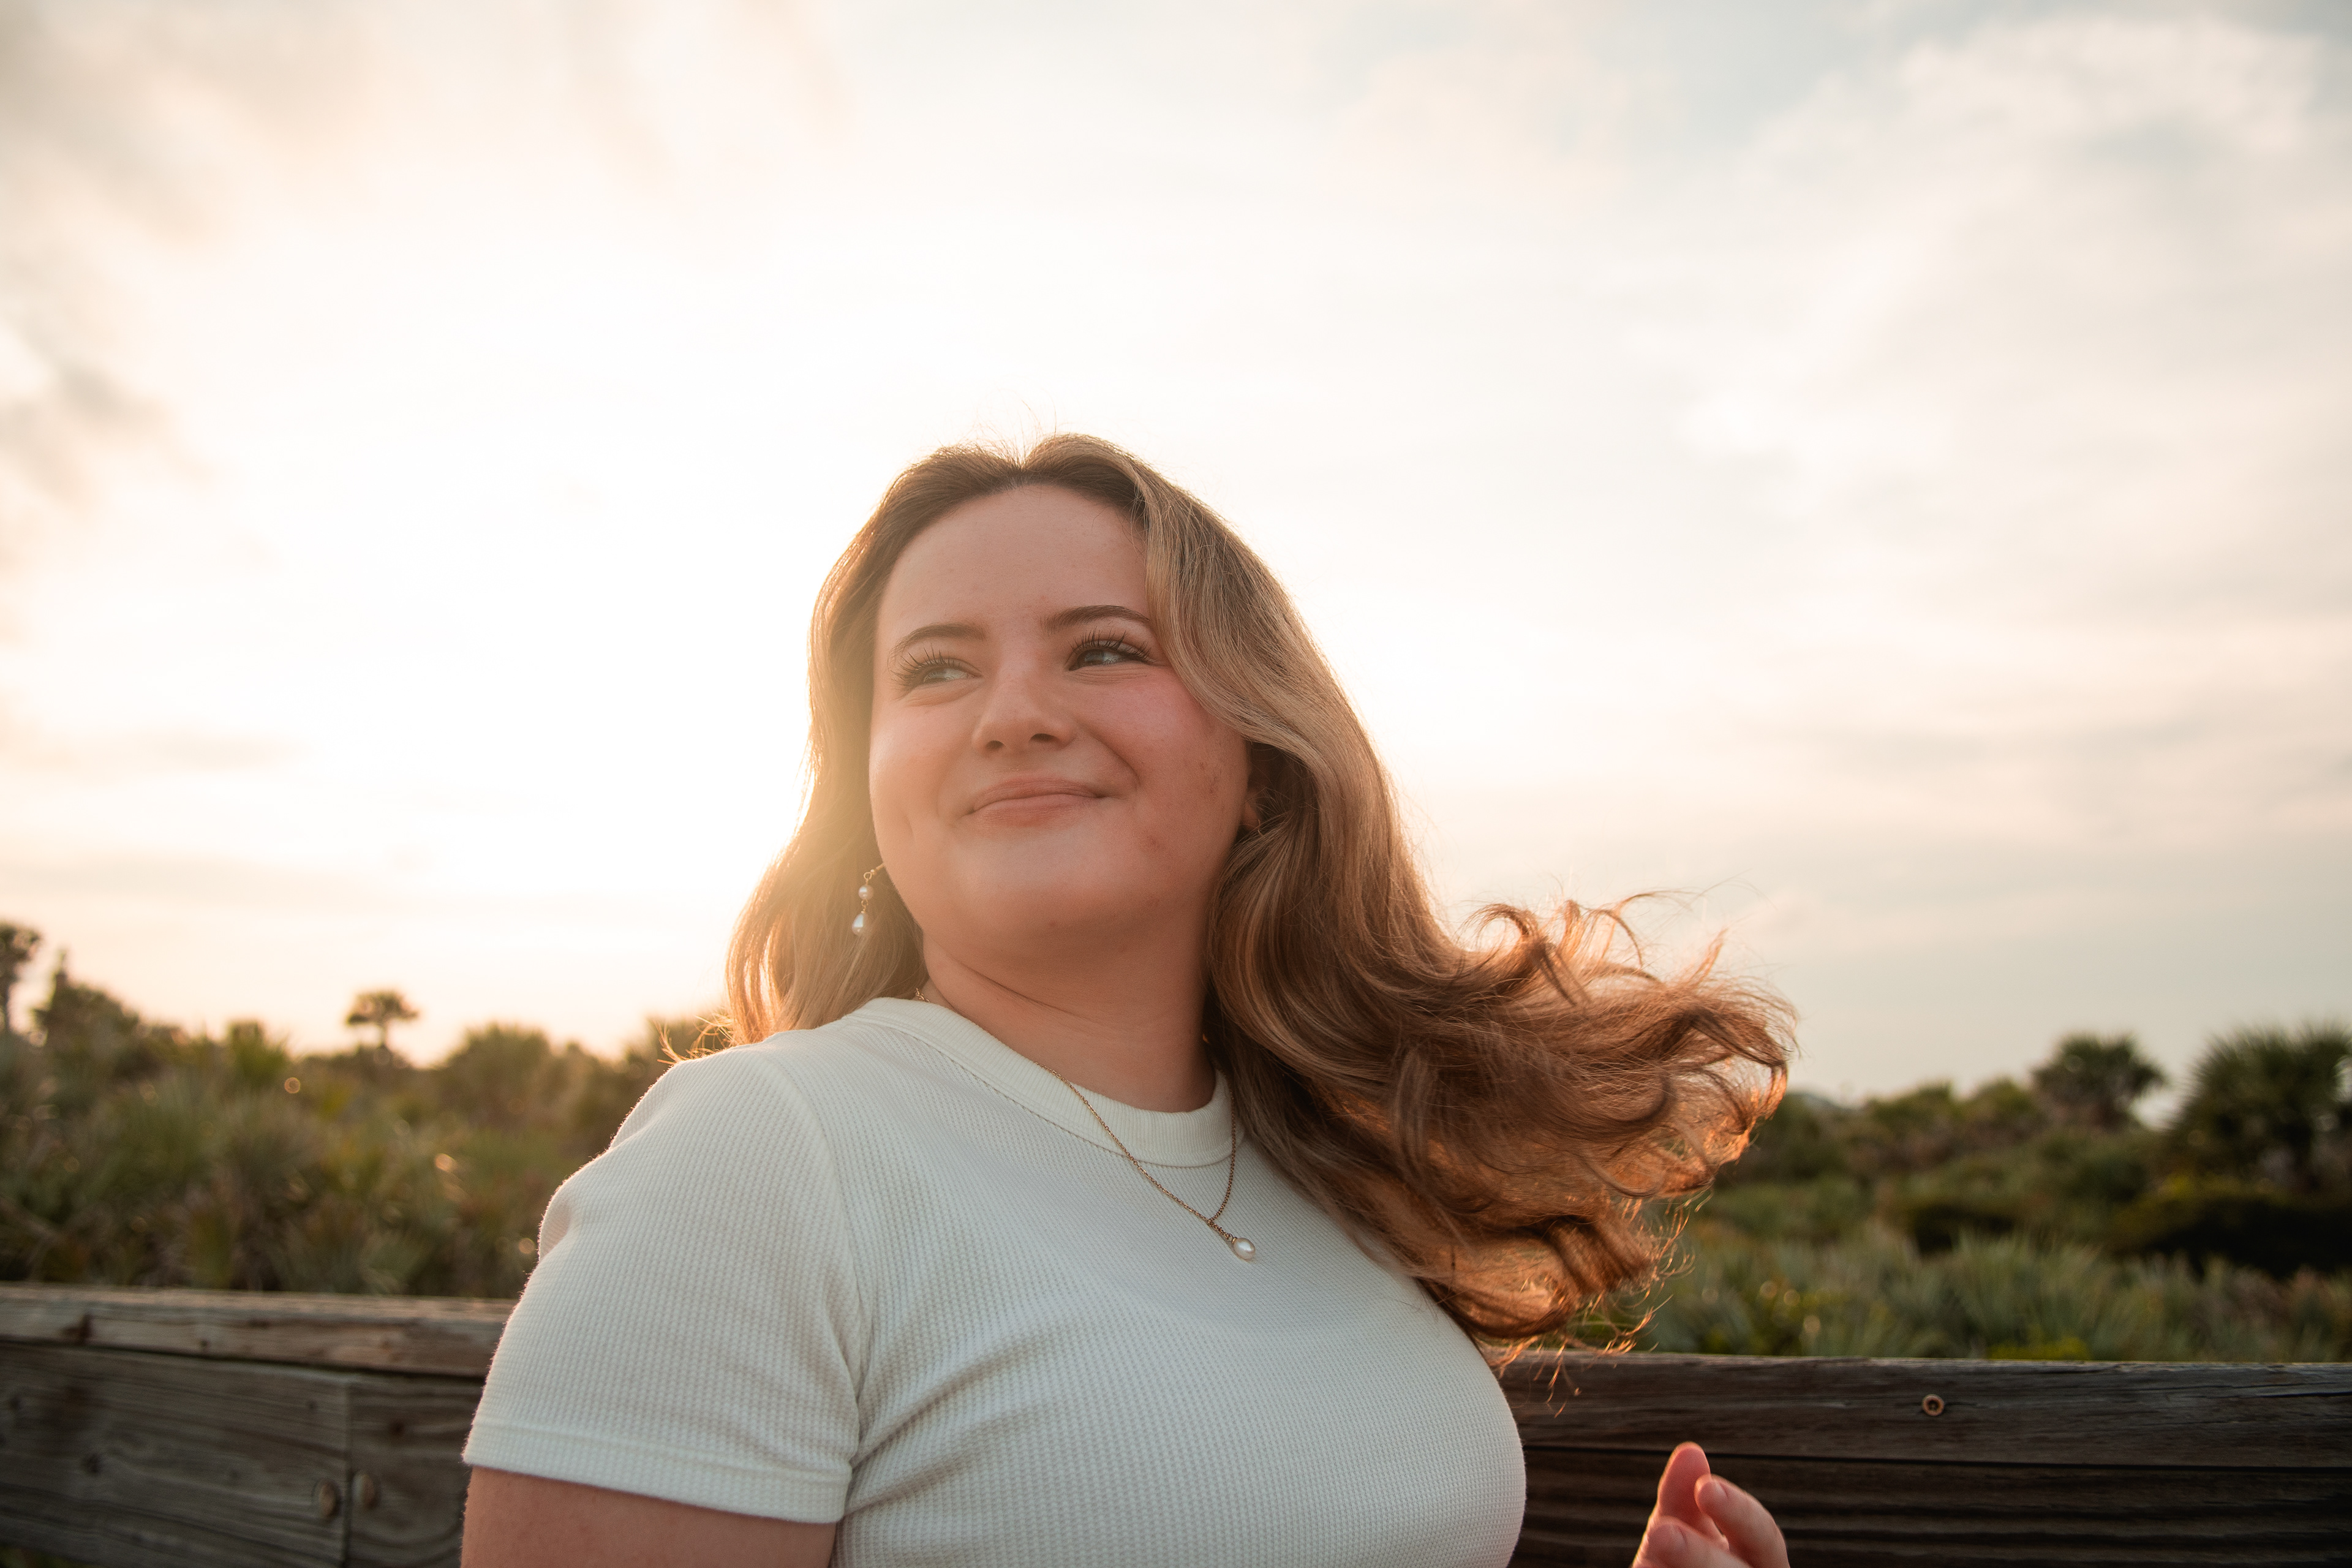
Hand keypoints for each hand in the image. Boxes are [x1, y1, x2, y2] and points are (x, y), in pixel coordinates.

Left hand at [1631, 1441, 1787, 1567]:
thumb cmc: (1676, 1565)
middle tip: (1660, 1533)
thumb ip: (1681, 1499)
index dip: (1739, 1512)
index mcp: (1757, 1561)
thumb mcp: (1676, 1533)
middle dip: (1702, 1556)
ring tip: (1649, 1559)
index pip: (1764, 1536)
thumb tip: (1691, 1452)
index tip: (1705, 1488)